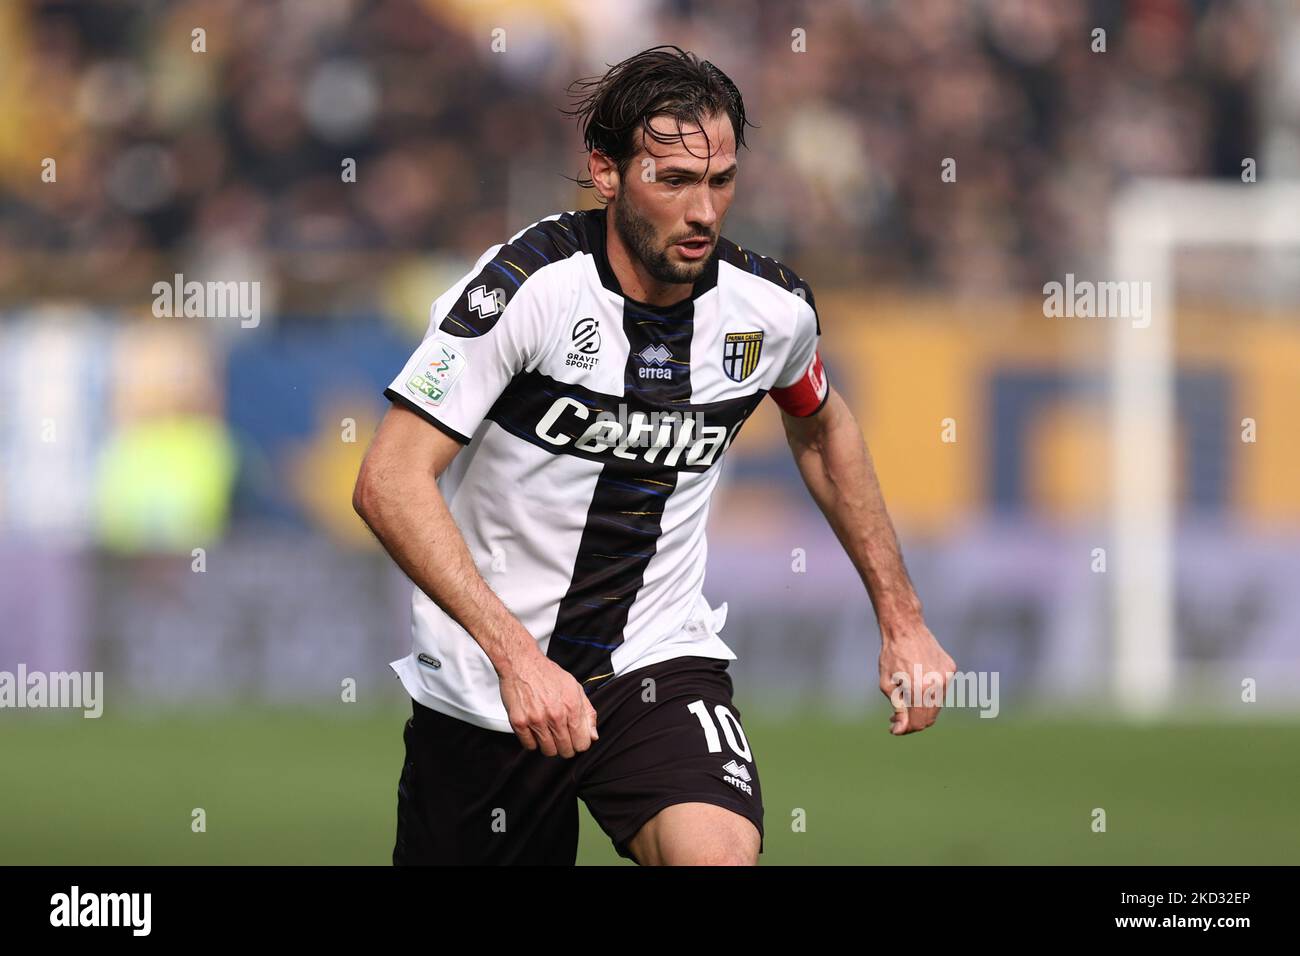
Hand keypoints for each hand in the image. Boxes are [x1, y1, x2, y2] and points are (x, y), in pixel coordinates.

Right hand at [498, 651, 598, 756]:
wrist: (522, 663)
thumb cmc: (548, 675)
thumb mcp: (575, 688)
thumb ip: (587, 713)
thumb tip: (593, 736)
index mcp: (572, 707)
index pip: (582, 744)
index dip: (580, 743)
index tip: (575, 738)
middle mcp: (555, 715)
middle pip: (566, 751)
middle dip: (566, 746)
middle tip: (561, 735)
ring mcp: (536, 720)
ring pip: (548, 751)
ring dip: (549, 744)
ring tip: (547, 731)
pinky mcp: (519, 722)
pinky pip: (529, 746)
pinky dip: (532, 741)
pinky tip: (534, 729)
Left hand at [878, 621, 955, 735]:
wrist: (905, 628)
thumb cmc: (891, 655)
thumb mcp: (887, 684)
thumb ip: (897, 709)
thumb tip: (900, 730)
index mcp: (920, 689)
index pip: (918, 722)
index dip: (906, 729)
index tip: (894, 728)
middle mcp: (937, 684)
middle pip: (930, 717)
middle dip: (913, 722)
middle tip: (897, 718)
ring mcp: (946, 676)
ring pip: (937, 705)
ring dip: (922, 708)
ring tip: (905, 700)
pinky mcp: (951, 668)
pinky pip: (941, 689)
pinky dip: (929, 691)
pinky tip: (916, 680)